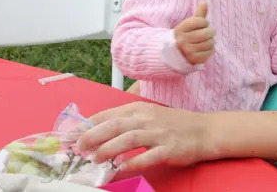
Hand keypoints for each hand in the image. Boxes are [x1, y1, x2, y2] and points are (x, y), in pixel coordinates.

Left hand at [77, 102, 210, 169]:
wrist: (204, 130)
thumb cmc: (173, 124)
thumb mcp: (149, 116)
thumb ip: (126, 121)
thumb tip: (96, 131)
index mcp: (140, 109)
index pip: (109, 114)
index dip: (89, 124)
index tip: (72, 135)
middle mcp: (147, 119)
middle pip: (116, 125)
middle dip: (94, 136)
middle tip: (78, 147)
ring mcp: (159, 134)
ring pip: (129, 139)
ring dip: (109, 149)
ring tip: (95, 159)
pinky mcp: (169, 148)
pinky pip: (149, 156)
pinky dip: (133, 162)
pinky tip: (121, 168)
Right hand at [174, 3, 214, 64]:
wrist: (177, 53)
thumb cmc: (187, 35)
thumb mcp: (190, 24)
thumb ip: (199, 14)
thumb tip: (204, 2)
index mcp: (181, 28)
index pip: (201, 21)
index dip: (204, 22)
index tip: (201, 25)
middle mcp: (183, 39)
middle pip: (207, 32)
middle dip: (210, 32)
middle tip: (207, 33)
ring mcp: (188, 50)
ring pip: (210, 42)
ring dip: (211, 41)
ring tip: (205, 41)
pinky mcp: (194, 59)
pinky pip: (210, 52)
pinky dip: (211, 50)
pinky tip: (204, 49)